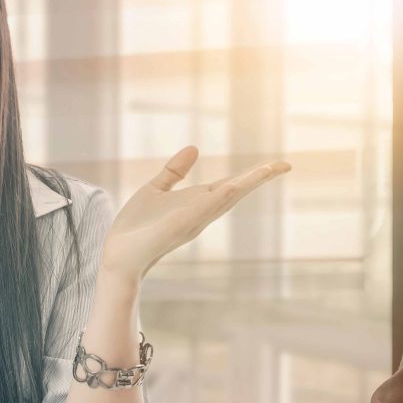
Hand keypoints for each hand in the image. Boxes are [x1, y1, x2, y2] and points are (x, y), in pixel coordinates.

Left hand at [100, 146, 289, 284]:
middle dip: (259, 179)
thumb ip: (174, 170)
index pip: (230, 186)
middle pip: (235, 192)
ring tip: (268, 170)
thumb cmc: (136, 227)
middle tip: (285, 165)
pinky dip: (217, 199)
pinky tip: (232, 186)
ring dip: (246, 185)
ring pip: (224, 200)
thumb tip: (195, 147)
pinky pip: (201, 211)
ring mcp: (192, 221)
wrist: (118, 254)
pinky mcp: (177, 227)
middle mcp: (200, 213)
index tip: (277, 166)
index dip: (252, 176)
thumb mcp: (156, 189)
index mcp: (197, 203)